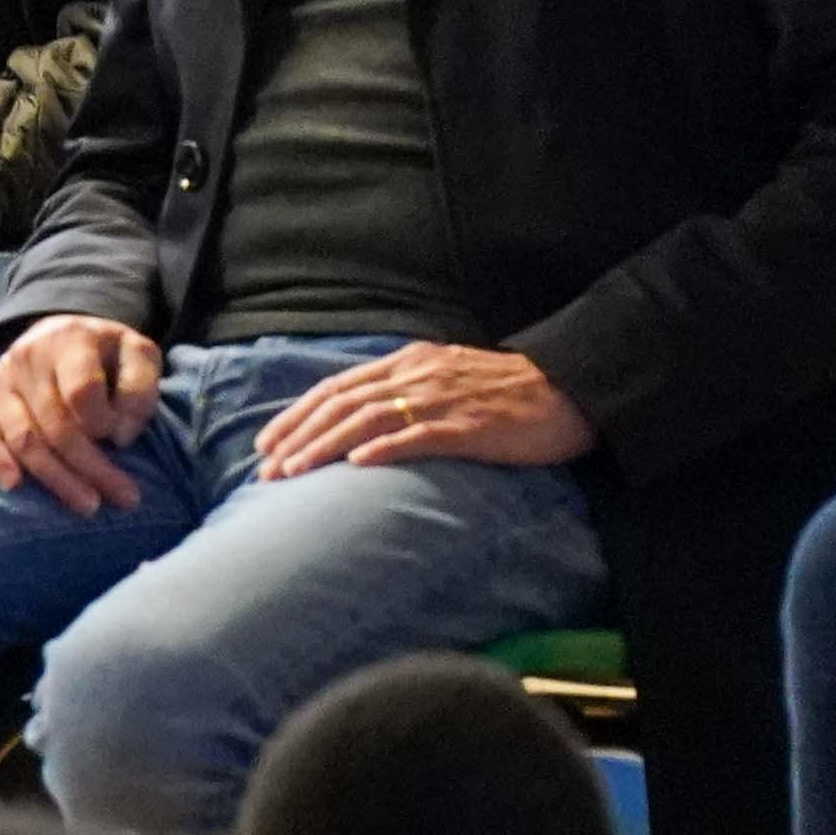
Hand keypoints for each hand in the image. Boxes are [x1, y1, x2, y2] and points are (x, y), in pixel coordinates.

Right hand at [0, 314, 169, 513]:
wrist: (60, 334)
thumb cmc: (106, 354)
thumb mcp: (138, 353)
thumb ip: (140, 387)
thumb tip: (119, 437)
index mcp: (70, 339)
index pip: (82, 391)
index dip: (106, 423)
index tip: (125, 440)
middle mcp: (28, 357)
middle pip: (55, 425)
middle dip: (91, 468)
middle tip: (124, 499)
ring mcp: (1, 380)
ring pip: (24, 439)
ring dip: (56, 478)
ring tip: (88, 505)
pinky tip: (14, 486)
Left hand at [251, 343, 592, 480]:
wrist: (570, 390)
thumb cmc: (505, 391)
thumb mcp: (443, 378)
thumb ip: (401, 391)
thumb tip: (353, 419)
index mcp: (408, 363)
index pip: (336, 388)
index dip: (296, 415)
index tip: (265, 444)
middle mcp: (418, 376)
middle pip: (341, 404)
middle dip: (297, 437)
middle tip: (266, 469)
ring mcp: (443, 400)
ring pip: (368, 420)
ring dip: (325, 447)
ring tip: (294, 472)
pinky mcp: (470, 427)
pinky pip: (419, 436)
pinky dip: (383, 449)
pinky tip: (356, 466)